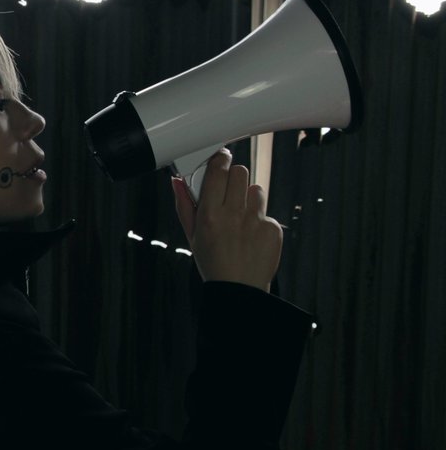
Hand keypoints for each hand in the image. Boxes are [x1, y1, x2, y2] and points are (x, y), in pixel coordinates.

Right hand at [172, 149, 281, 291]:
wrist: (238, 290)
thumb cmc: (213, 262)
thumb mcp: (192, 235)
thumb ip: (184, 205)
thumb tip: (176, 182)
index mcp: (210, 215)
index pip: (218, 172)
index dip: (219, 161)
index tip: (220, 160)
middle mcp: (233, 215)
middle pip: (240, 172)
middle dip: (234, 177)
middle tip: (229, 190)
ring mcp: (255, 221)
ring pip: (256, 189)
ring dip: (248, 198)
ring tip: (241, 217)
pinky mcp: (272, 228)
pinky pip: (267, 212)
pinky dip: (259, 220)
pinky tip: (251, 235)